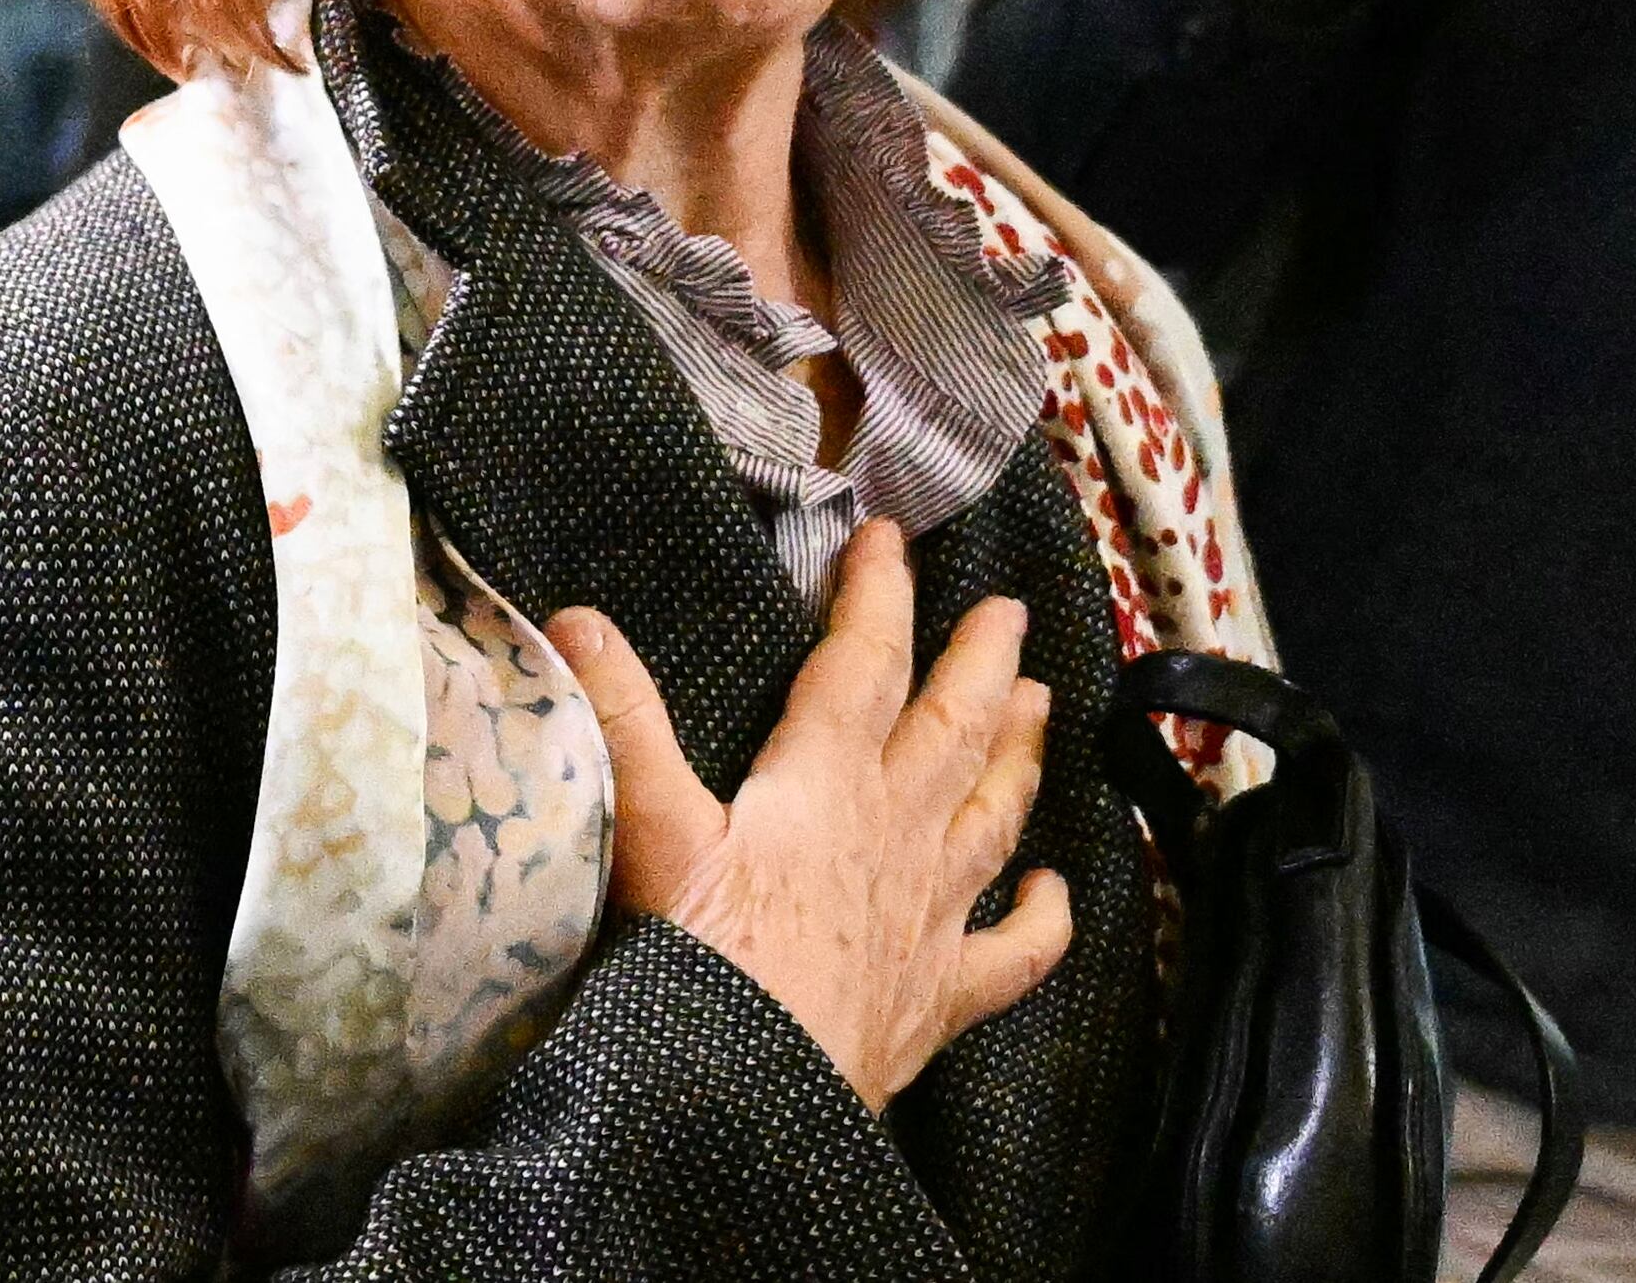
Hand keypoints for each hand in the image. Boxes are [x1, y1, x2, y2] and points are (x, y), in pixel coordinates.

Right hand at [545, 519, 1069, 1111]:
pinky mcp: (942, 995)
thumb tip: (578, 619)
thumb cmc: (699, 963)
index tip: (888, 537)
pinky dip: (1044, 918)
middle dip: (982, 660)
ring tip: (1042, 702)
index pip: (863, 661)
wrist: (753, 1097)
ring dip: (1020, 754)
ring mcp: (931, 914)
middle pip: (956, 725)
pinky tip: (1057, 891)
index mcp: (828, 782)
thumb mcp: (650, 832)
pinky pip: (1016, 953)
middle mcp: (898, 832)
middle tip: (1007, 612)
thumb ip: (624, 722)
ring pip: (995, 814)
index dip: (877, 592)